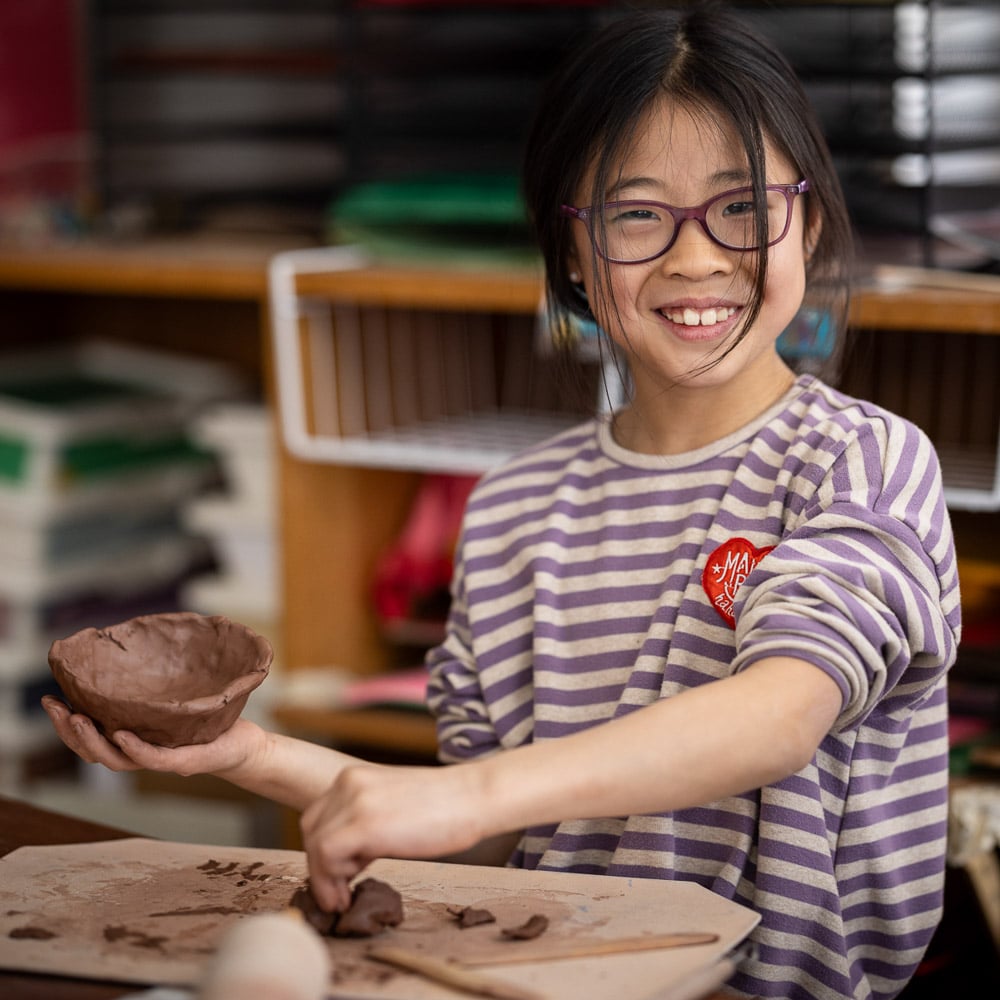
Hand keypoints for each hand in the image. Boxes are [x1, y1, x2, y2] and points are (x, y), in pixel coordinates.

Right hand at [40, 695, 260, 777]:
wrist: (243, 744)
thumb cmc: (209, 721)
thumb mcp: (178, 696)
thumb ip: (157, 679)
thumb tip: (141, 637)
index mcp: (134, 739)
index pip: (91, 738)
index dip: (66, 723)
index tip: (51, 698)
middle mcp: (141, 753)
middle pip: (94, 751)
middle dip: (68, 730)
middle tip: (53, 706)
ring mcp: (162, 759)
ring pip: (116, 759)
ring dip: (93, 741)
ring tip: (78, 719)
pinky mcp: (185, 762)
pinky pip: (154, 759)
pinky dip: (134, 748)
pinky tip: (120, 734)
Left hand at [301, 761, 490, 911]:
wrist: (474, 797)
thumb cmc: (446, 807)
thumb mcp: (392, 805)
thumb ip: (366, 820)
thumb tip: (348, 856)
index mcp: (354, 777)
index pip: (318, 816)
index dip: (322, 851)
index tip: (340, 875)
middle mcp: (347, 783)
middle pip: (310, 830)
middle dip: (321, 865)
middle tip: (341, 890)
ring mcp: (354, 801)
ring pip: (314, 844)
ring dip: (325, 877)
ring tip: (346, 895)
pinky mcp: (363, 823)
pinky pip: (326, 855)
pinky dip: (329, 881)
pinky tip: (347, 895)